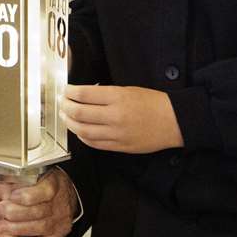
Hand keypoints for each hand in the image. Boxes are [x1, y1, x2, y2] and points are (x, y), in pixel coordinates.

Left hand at [0, 168, 79, 236]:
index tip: (11, 196)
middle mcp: (59, 203)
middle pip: (39, 211)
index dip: (26, 195)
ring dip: (19, 229)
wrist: (61, 194)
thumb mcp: (31, 174)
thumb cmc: (41, 183)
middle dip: (15, 213)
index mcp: (53, 184)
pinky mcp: (59, 234)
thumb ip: (15, 180)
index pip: (44, 191)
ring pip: (42, 227)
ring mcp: (60, 220)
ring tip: (1, 226)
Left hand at [63, 84, 183, 153]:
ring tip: (66, 117)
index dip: (69, 92)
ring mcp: (117, 134)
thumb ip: (105, 94)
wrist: (174, 121)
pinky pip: (94, 144)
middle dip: (65, 107)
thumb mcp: (129, 90)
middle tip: (61, 103)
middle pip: (79, 113)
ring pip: (83, 130)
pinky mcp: (120, 147)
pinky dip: (82, 137)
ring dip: (70, 123)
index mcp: (118, 97)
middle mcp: (115, 116)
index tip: (65, 90)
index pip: (84, 94)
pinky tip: (79, 131)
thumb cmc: (153, 102)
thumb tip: (82, 95)